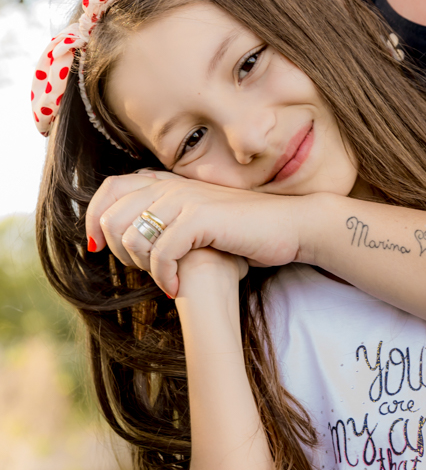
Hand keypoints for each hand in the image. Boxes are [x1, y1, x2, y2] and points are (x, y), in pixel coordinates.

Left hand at [85, 171, 305, 296]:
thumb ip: (167, 221)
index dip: (93, 218)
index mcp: (167, 182)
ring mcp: (186, 199)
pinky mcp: (200, 218)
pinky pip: (161, 252)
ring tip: (165, 277)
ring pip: (132, 236)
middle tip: (142, 270)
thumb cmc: (245, 231)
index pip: (110, 188)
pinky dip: (164, 276)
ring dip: (142, 266)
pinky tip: (176, 287)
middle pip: (112, 215)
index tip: (95, 247)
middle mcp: (171, 185)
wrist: (289, 225)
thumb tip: (130, 242)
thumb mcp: (199, 221)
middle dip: (117, 251)